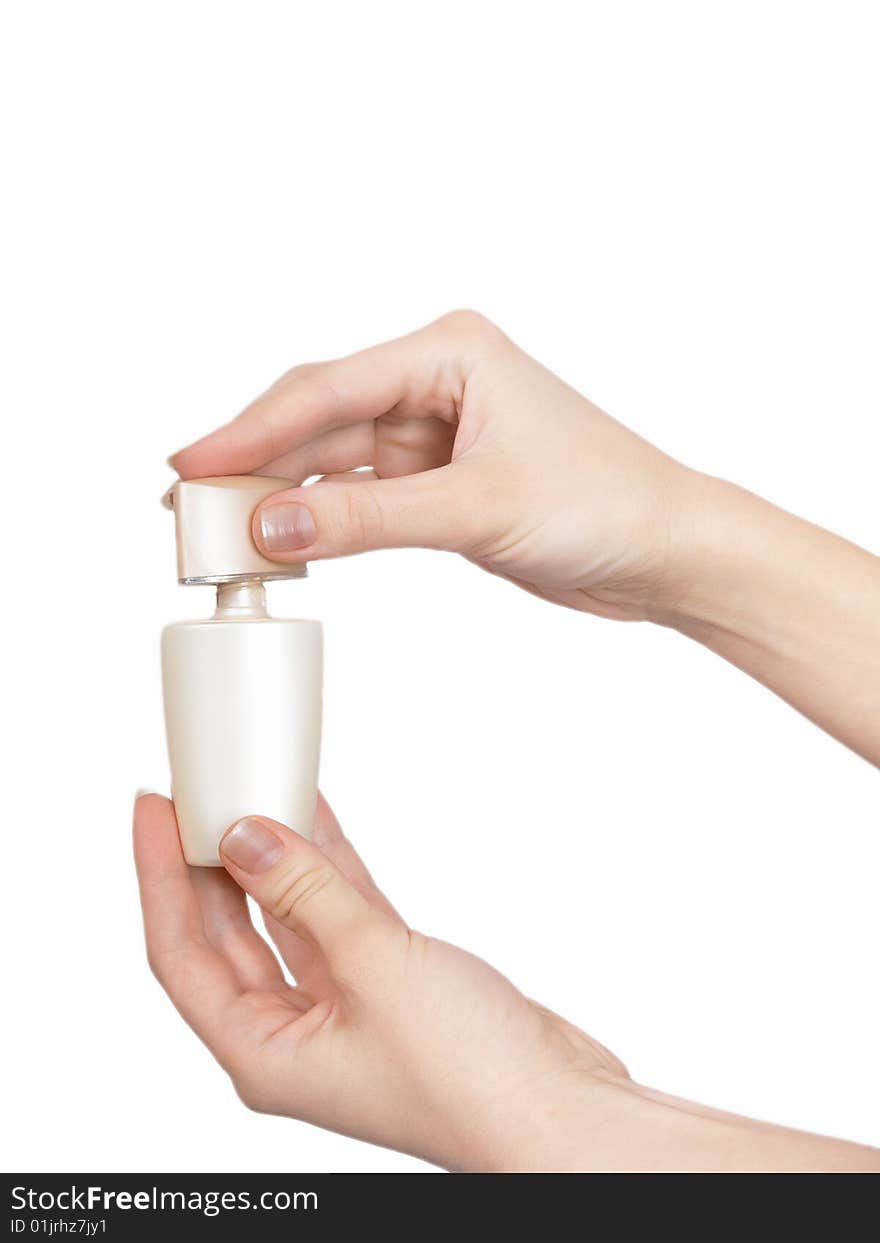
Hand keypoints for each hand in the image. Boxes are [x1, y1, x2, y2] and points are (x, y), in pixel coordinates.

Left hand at [133, 792, 626, 1170]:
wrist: (556, 1108)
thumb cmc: (468, 1076)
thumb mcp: (373, 967)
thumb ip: (305, 894)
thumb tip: (244, 836)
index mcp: (264, 1054)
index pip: (182, 953)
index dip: (159, 876)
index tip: (153, 808)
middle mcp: (294, 1034)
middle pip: (226, 933)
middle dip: (207, 862)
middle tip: (196, 792)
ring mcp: (343, 1008)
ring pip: (286, 917)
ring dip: (271, 856)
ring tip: (251, 789)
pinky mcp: (388, 985)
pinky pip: (339, 914)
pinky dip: (327, 867)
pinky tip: (315, 819)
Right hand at [171, 310, 697, 620]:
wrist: (663, 552)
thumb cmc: (604, 502)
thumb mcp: (478, 508)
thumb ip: (370, 520)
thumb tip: (271, 527)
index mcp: (450, 352)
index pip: (329, 388)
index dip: (253, 430)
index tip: (192, 465)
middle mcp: (435, 384)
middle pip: (319, 419)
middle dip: (256, 462)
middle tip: (187, 505)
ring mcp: (434, 436)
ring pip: (333, 461)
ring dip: (283, 496)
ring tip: (220, 530)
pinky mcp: (439, 484)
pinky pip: (360, 498)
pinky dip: (323, 521)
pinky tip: (283, 540)